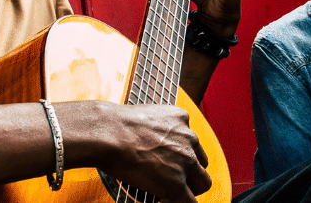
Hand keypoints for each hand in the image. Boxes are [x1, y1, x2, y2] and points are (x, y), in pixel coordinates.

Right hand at [94, 104, 211, 202]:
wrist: (107, 133)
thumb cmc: (113, 125)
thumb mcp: (143, 116)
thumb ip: (154, 129)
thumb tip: (146, 143)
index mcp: (180, 118)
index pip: (191, 142)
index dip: (181, 156)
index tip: (168, 163)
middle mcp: (188, 138)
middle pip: (201, 163)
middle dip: (189, 173)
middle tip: (170, 179)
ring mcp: (185, 161)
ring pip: (203, 183)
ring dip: (188, 190)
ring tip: (168, 194)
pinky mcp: (176, 183)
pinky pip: (189, 202)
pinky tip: (162, 202)